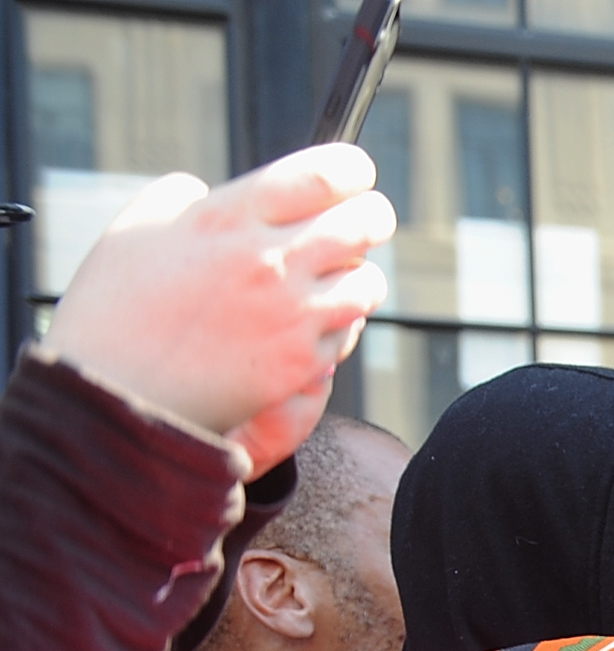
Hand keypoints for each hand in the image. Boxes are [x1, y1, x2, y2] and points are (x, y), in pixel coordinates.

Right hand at [44, 146, 393, 474]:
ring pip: (368, 281)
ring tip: (333, 274)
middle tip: (366, 218)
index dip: (353, 168)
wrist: (118, 394)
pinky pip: (346, 332)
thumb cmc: (116, 309)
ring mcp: (293, 315)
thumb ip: (181, 198)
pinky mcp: (302, 362)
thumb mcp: (136, 229)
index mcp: (230, 217)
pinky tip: (307, 322)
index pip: (325, 175)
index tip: (356, 173)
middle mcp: (271, 262)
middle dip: (373, 216)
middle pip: (365, 223)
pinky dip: (337, 324)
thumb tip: (204, 189)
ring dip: (358, 275)